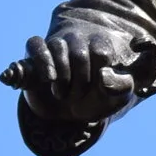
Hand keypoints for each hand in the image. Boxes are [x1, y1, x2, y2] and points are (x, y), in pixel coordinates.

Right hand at [20, 27, 152, 122]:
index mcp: (101, 47)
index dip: (100, 74)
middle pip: (80, 53)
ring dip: (60, 74)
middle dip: (80, 80)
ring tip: (61, 94)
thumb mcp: (116, 98)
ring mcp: (55, 48)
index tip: (98, 89)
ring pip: (57, 45)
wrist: (70, 112)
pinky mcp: (35, 56)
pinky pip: (35, 44)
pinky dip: (38, 61)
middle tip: (78, 97)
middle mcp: (78, 43)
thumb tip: (104, 76)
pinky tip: (46, 79)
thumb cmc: (97, 100)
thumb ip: (121, 87)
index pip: (102, 53)